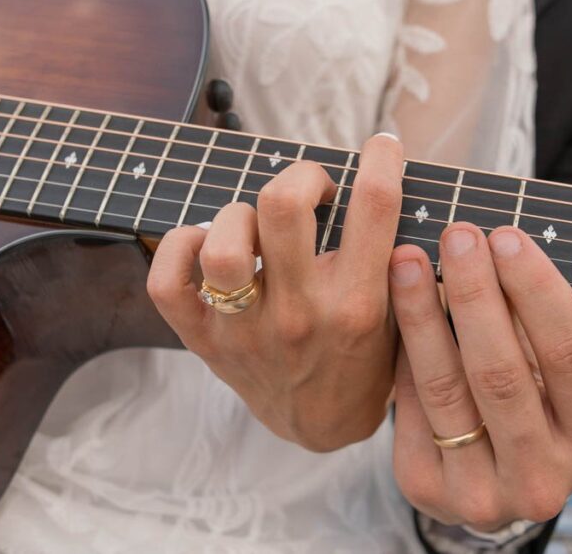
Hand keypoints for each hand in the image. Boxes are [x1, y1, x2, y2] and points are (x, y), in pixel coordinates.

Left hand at [147, 134, 403, 451]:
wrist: (321, 424)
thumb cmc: (365, 358)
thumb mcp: (403, 314)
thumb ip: (404, 260)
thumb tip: (394, 186)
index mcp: (357, 304)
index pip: (373, 206)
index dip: (380, 158)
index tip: (381, 147)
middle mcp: (299, 314)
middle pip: (280, 206)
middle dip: (302, 176)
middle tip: (313, 189)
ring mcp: (246, 330)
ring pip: (221, 243)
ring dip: (240, 215)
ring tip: (259, 226)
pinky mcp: (205, 342)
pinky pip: (167, 282)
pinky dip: (180, 247)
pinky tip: (207, 243)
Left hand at [390, 224, 571, 529]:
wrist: (486, 477)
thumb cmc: (526, 401)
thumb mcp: (548, 374)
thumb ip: (529, 326)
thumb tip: (490, 245)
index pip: (570, 356)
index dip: (537, 291)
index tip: (506, 237)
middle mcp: (543, 481)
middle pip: (502, 373)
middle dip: (475, 294)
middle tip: (456, 236)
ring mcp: (482, 495)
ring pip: (445, 387)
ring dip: (422, 313)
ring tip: (407, 259)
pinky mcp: (425, 489)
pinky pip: (409, 403)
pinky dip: (403, 349)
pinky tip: (392, 302)